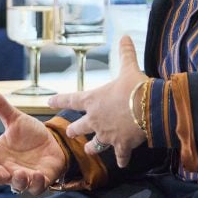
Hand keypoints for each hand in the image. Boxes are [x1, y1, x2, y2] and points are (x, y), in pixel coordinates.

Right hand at [0, 86, 67, 194]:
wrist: (52, 143)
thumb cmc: (29, 135)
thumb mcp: (15, 119)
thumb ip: (0, 106)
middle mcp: (9, 167)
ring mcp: (24, 176)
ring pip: (17, 184)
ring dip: (17, 180)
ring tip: (19, 173)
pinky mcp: (40, 180)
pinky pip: (37, 186)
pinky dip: (36, 183)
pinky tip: (36, 175)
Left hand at [47, 35, 147, 167]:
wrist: (149, 108)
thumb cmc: (135, 86)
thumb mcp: (129, 68)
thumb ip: (125, 53)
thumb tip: (124, 36)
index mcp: (93, 100)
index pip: (71, 99)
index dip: (59, 100)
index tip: (48, 101)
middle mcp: (95, 119)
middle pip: (79, 128)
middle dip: (74, 131)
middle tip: (70, 133)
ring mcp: (107, 134)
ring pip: (94, 145)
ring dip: (91, 148)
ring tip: (89, 150)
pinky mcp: (121, 145)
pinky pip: (120, 155)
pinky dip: (122, 158)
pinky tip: (123, 162)